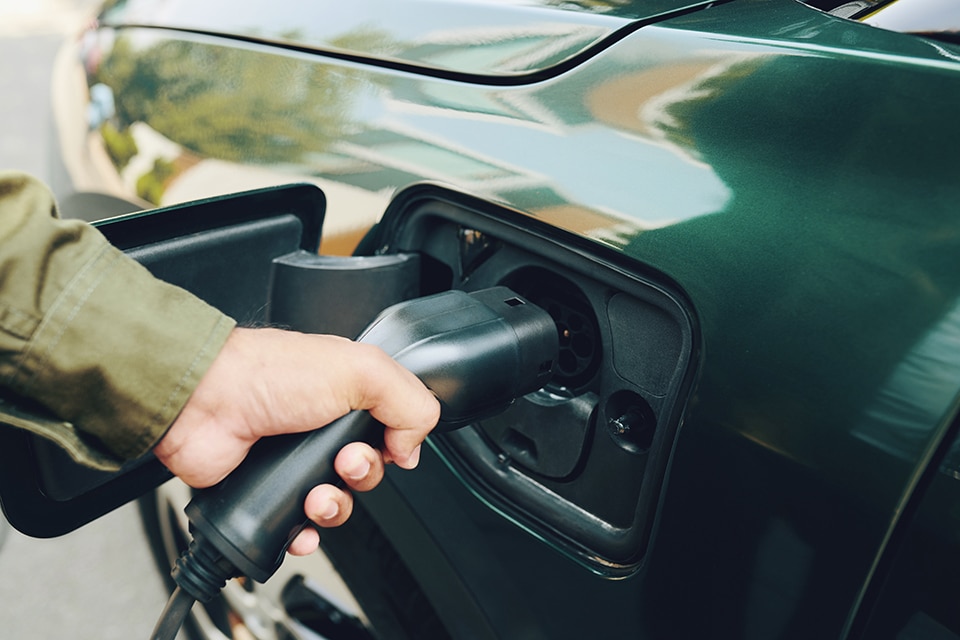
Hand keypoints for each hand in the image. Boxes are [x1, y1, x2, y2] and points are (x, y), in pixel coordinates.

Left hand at [152, 327, 439, 554]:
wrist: (204, 403)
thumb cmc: (268, 374)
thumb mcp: (361, 369)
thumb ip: (409, 402)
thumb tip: (412, 447)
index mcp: (349, 393)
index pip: (393, 428)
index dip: (395, 444)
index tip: (388, 444)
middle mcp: (322, 427)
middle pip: (368, 471)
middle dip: (363, 475)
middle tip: (343, 461)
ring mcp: (293, 461)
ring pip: (337, 504)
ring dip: (334, 507)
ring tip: (314, 494)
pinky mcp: (267, 492)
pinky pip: (299, 529)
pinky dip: (305, 535)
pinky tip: (300, 526)